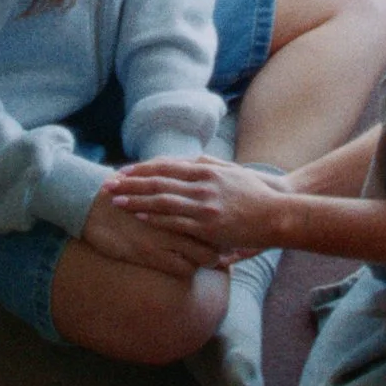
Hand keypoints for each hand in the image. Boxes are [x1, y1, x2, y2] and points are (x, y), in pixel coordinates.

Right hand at [80, 189, 219, 278]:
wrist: (90, 206)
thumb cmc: (121, 193)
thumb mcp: (150, 183)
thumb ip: (171, 185)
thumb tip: (188, 183)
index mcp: (179, 197)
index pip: (214, 213)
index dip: (227, 225)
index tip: (235, 231)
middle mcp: (177, 217)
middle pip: (216, 236)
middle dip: (226, 246)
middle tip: (232, 251)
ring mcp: (165, 236)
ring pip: (203, 256)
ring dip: (210, 261)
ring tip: (214, 262)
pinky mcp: (151, 254)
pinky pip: (182, 269)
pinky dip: (190, 270)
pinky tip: (189, 268)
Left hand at [107, 156, 290, 253]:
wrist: (279, 213)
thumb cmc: (255, 193)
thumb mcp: (230, 172)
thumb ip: (207, 166)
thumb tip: (187, 161)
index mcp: (206, 169)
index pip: (165, 166)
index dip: (141, 169)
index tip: (122, 171)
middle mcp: (202, 183)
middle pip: (158, 180)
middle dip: (130, 182)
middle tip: (107, 184)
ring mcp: (205, 204)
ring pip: (162, 200)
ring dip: (136, 199)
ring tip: (115, 200)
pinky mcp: (209, 224)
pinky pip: (175, 221)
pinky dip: (155, 217)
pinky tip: (138, 217)